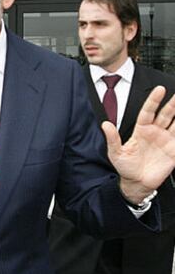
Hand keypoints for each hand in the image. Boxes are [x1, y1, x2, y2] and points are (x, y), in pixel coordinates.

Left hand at [102, 86, 174, 203]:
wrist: (136, 183)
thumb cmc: (125, 166)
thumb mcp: (115, 153)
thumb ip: (112, 138)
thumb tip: (105, 124)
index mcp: (141, 130)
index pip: (148, 111)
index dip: (154, 100)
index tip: (159, 89)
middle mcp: (155, 132)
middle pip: (166, 114)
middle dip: (173, 103)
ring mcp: (166, 141)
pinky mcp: (173, 151)